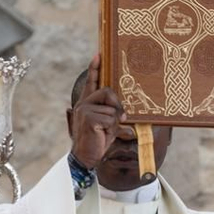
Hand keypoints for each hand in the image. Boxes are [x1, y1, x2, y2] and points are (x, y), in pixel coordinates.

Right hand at [69, 54, 127, 169]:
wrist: (85, 158)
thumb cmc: (97, 141)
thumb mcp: (109, 126)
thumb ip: (115, 116)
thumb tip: (128, 116)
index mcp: (88, 103)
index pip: (92, 82)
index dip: (95, 68)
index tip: (99, 55)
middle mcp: (84, 104)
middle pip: (108, 91)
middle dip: (118, 105)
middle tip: (123, 117)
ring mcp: (85, 110)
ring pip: (112, 109)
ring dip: (114, 123)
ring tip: (105, 133)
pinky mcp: (89, 118)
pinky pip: (111, 119)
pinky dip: (112, 130)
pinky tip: (102, 136)